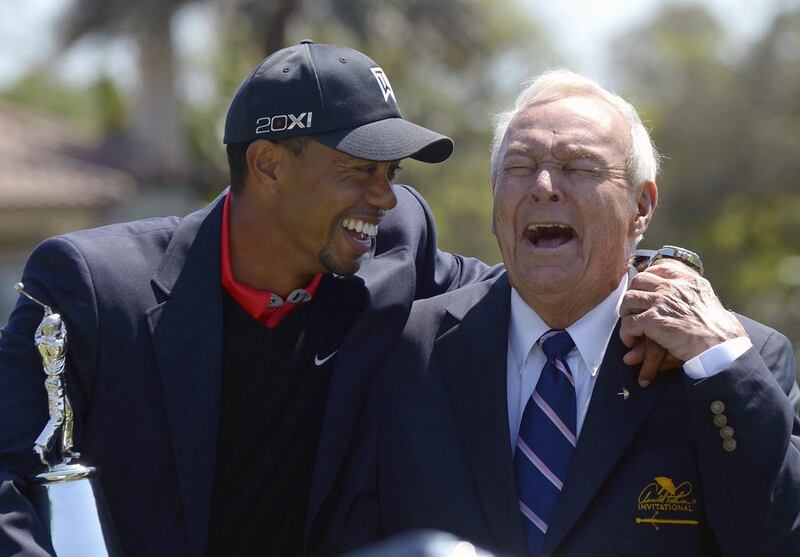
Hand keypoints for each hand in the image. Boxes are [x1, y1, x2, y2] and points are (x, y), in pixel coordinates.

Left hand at [619, 258, 746, 385]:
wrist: (720, 346)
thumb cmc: (719, 330)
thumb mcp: (709, 300)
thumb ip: (693, 293)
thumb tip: (686, 295)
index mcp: (688, 281)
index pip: (660, 268)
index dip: (648, 277)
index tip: (644, 288)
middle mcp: (673, 287)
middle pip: (639, 280)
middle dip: (633, 293)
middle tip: (633, 308)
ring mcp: (661, 302)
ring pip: (629, 299)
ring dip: (626, 313)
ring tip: (630, 324)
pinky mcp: (652, 320)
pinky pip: (628, 323)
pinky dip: (626, 333)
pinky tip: (630, 340)